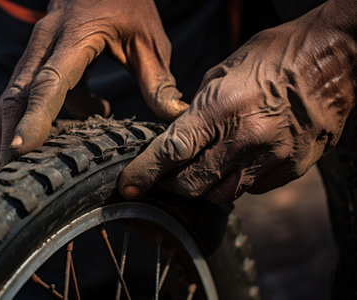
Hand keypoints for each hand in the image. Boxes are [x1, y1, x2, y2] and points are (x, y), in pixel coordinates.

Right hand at [0, 0, 188, 166]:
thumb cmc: (128, 5)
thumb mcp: (148, 40)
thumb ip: (157, 80)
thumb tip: (174, 117)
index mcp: (76, 37)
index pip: (50, 82)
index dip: (35, 117)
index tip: (21, 150)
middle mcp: (46, 42)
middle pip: (19, 92)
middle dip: (11, 132)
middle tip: (7, 171)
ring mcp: (36, 48)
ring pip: (12, 92)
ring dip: (8, 127)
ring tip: (10, 164)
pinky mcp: (36, 57)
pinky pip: (21, 90)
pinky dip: (22, 115)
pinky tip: (33, 136)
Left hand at [119, 1, 355, 202]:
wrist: (334, 59)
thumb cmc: (276, 56)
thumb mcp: (223, 72)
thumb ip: (197, 110)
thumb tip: (179, 134)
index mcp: (223, 109)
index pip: (172, 151)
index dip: (145, 173)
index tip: (129, 187)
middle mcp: (247, 139)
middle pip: (194, 182)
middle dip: (173, 183)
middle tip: (167, 175)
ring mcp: (272, 158)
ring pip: (222, 195)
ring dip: (204, 187)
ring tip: (201, 170)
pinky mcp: (291, 168)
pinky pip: (251, 189)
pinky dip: (235, 182)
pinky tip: (236, 164)